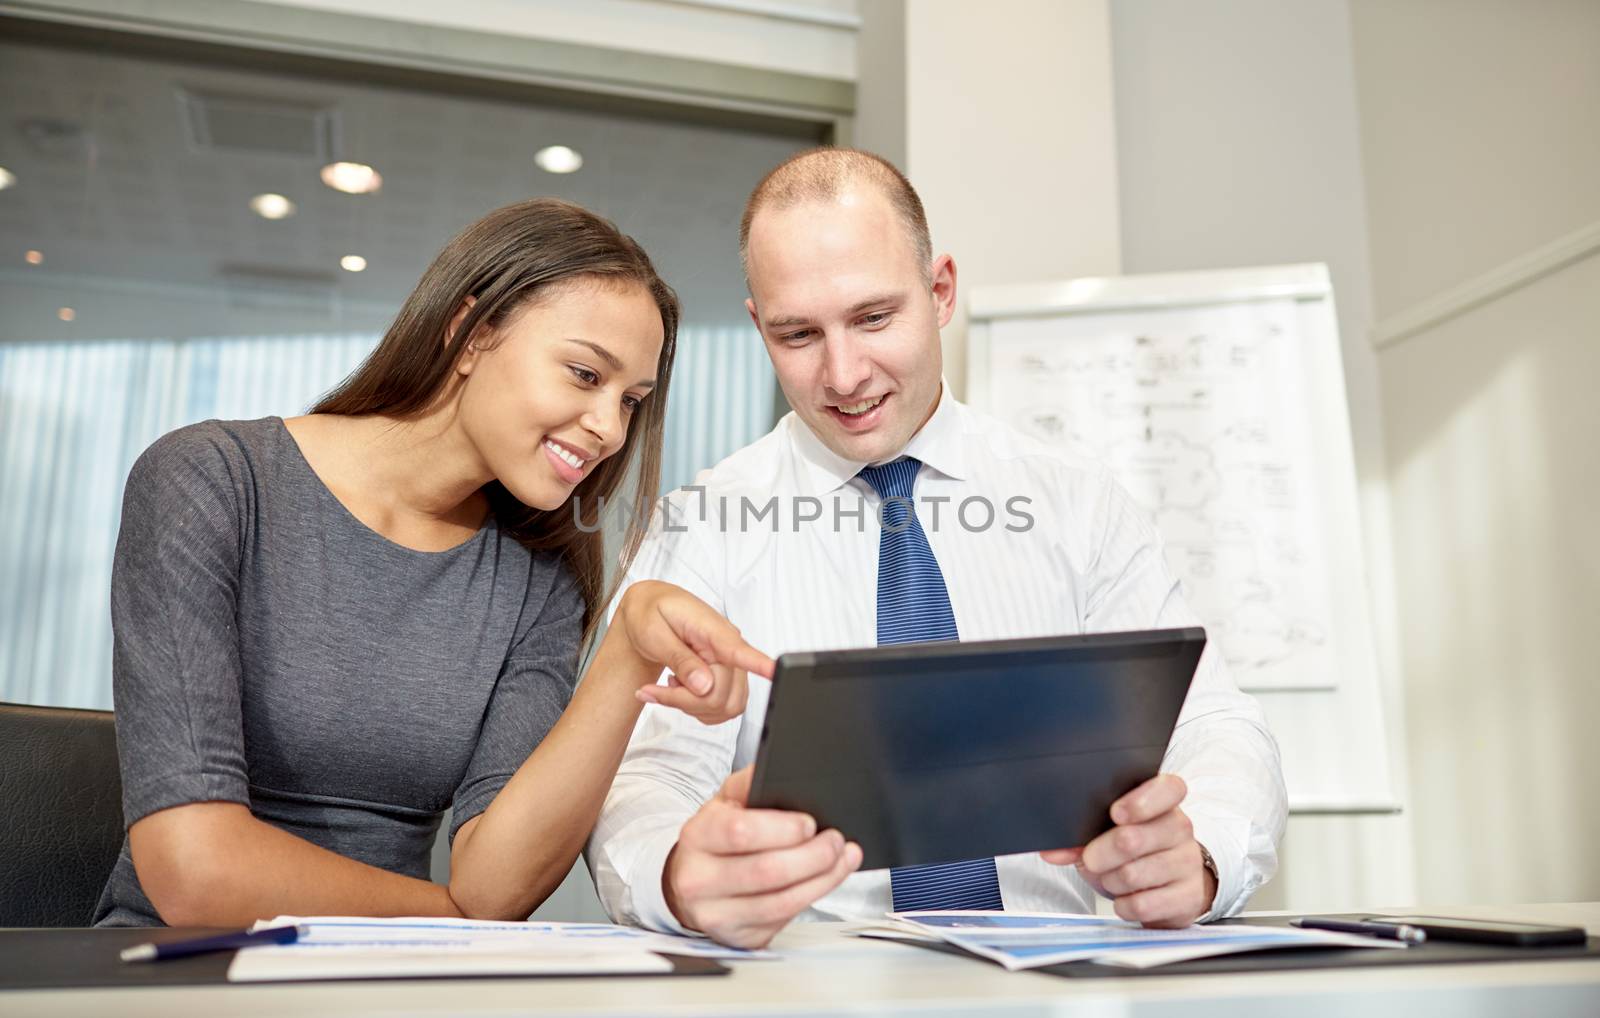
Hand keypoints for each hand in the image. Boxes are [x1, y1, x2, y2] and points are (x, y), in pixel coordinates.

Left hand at [614, 580, 774, 724]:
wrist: (649, 609)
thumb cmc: (650, 613)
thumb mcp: (655, 633)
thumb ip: (679, 659)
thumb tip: (704, 686)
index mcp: (712, 629)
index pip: (739, 650)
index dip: (759, 663)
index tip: (776, 671)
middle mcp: (728, 647)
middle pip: (722, 694)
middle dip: (685, 701)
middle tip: (656, 690)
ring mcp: (731, 664)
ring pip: (726, 705)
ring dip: (693, 706)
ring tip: (671, 687)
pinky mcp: (728, 677)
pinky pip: (724, 708)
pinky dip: (699, 709)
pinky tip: (683, 692)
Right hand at [664, 766, 862, 947]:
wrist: (688, 882)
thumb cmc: (714, 839)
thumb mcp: (723, 803)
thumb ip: (749, 783)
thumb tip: (779, 764)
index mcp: (697, 837)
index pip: (740, 832)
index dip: (783, 828)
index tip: (810, 823)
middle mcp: (699, 880)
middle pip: (767, 871)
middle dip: (814, 855)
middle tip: (837, 841)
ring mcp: (716, 915)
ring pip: (781, 902)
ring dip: (822, 879)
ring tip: (843, 859)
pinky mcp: (737, 938)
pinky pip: (783, 921)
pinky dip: (812, 898)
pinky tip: (825, 880)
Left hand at [1040, 774, 1215, 927]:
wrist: (1170, 890)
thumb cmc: (1136, 854)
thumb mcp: (1106, 836)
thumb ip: (1079, 837)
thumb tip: (1051, 851)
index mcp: (1163, 802)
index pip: (1168, 789)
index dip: (1140, 801)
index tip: (1116, 814)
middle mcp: (1180, 828)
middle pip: (1132, 838)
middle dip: (1100, 853)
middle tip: (1091, 859)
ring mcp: (1188, 862)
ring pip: (1132, 874)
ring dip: (1110, 880)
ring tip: (1111, 877)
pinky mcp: (1189, 896)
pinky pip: (1143, 904)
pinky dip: (1124, 905)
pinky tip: (1126, 898)